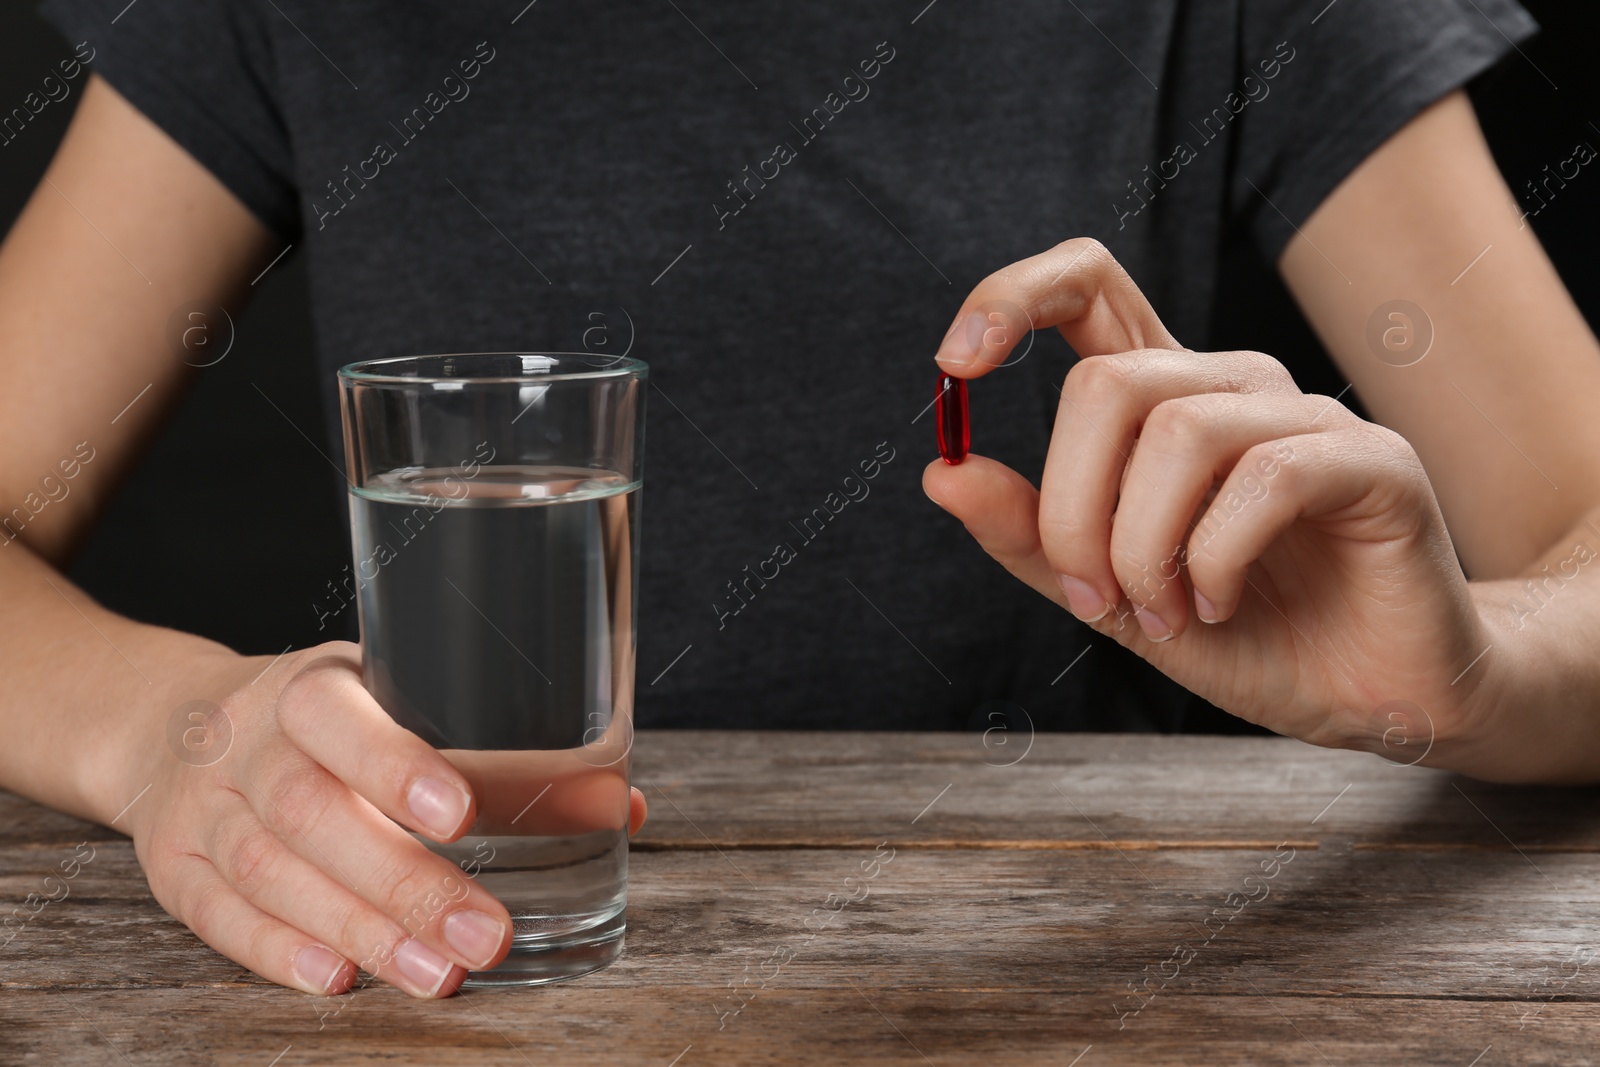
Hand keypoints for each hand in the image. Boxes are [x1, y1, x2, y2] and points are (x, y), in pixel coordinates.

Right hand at [119, 641, 646, 996]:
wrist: (181, 723)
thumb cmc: (331, 719)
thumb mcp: (398, 701)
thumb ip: (502, 752)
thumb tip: (618, 805)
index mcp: (313, 685)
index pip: (341, 719)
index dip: (397, 766)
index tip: (463, 812)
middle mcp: (247, 740)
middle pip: (313, 814)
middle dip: (405, 882)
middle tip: (487, 935)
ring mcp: (203, 804)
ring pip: (272, 872)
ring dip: (361, 930)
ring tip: (438, 973)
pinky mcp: (173, 863)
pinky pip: (219, 914)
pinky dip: (278, 951)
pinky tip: (340, 977)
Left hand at [924, 239, 1490, 765]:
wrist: (1367, 695)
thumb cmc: (1245, 634)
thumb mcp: (1110, 595)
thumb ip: (1031, 537)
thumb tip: (941, 472)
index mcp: (1163, 401)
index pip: (1087, 287)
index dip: (1012, 296)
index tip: (953, 364)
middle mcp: (1231, 386)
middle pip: (1106, 383)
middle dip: (1071, 510)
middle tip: (1096, 598)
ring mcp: (1306, 415)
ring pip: (1177, 431)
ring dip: (1144, 548)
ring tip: (1166, 614)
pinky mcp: (1373, 460)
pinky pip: (1266, 478)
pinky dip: (1217, 559)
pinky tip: (1220, 604)